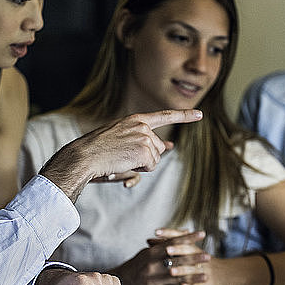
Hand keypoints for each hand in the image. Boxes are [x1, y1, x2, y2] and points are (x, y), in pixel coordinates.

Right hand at [40, 109, 201, 201]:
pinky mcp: (144, 150)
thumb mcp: (122, 140)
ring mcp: (144, 137)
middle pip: (158, 148)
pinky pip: (150, 167)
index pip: (164, 116)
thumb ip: (145, 141)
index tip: (199, 114)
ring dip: (140, 165)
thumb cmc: (98, 150)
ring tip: (120, 159)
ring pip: (154, 159)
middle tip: (122, 156)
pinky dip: (139, 170)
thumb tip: (170, 148)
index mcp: (134, 120)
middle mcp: (142, 125)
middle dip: (145, 158)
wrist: (84, 156)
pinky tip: (123, 163)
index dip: (184, 116)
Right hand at [109, 230, 209, 284]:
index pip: (173, 242)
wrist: (123, 279)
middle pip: (176, 260)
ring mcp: (154, 278)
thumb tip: (184, 232)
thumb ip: (166, 242)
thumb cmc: (139, 263)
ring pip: (175, 277)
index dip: (188, 238)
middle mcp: (153, 264)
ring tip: (205, 275)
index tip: (201, 234)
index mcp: (153, 252)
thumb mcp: (150, 249)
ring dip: (192, 277)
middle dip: (193, 258)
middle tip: (207, 256)